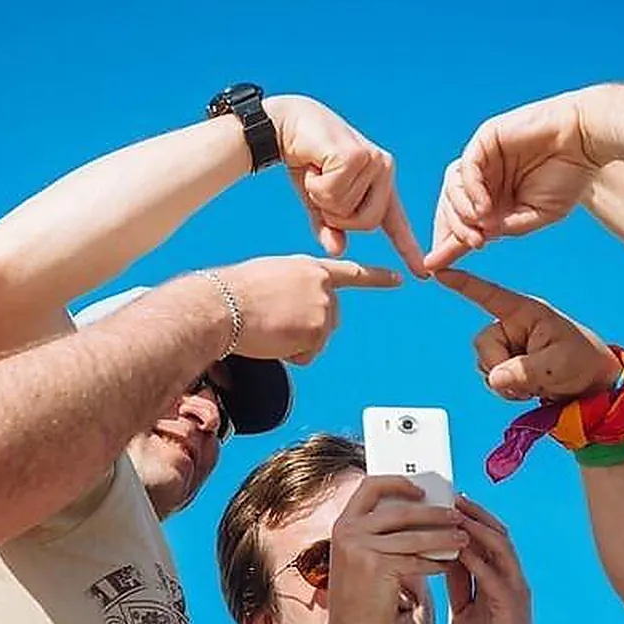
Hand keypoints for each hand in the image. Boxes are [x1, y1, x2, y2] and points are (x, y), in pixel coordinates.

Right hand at [215, 255, 400, 364]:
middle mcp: (322, 286)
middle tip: (275, 324)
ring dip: (295, 342)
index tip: (399, 279)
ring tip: (269, 328)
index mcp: (310, 267)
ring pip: (317, 340)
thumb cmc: (233, 292)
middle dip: (308, 330)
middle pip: (329, 320)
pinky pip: (307, 355)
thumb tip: (292, 309)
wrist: (223, 304)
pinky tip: (272, 339)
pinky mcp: (318, 330)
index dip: (376, 278)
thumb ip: (293, 288)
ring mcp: (323, 308)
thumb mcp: (269, 276)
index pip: (351, 272)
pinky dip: (290, 354)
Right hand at [267, 95, 426, 275]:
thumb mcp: (320, 202)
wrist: (287, 124)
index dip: (408, 249)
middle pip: (367, 224)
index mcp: (381, 183)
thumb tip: (338, 252)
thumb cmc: (306, 162)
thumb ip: (331, 227)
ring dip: (322, 198)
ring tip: (317, 172)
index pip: (397, 222)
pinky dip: (316, 186)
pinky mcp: (358, 157)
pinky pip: (334, 194)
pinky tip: (313, 165)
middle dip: (337, 218)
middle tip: (321, 191)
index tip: (423, 274)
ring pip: (347, 210)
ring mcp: (374, 162)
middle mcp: (384, 170)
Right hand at [326, 476, 466, 623]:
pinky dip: (436, 561)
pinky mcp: (379, 567)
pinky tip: (450, 563)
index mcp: (343, 523)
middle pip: (400, 510)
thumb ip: (376, 532)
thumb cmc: (360, 592)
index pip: (370, 486)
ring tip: (463, 538)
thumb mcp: (357, 555)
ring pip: (414, 536)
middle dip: (433, 512)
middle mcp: (349, 531)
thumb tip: (417, 510)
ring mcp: (362, 548)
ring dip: (443, 536)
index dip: (398, 482)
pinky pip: (416, 559)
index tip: (421, 490)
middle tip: (456, 515)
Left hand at [425, 89, 602, 270]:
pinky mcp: (485, 140)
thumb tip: (478, 238)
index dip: (447, 245)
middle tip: (471, 245)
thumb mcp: (540, 214)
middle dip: (454, 231)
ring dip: (460, 212)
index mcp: (495, 200)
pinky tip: (483, 207)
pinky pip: (466, 168)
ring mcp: (483, 159)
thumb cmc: (568, 176)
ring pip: (452, 189)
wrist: (585, 140)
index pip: (462, 224)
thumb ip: (509, 227)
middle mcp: (485, 180)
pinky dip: (470, 191)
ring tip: (479, 227)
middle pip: (450, 208)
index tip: (434, 267)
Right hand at [435, 269, 619, 400]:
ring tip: (534, 384)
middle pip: (483, 344)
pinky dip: (506, 389)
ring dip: (505, 382)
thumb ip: (524, 371)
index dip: (464, 284)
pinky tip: (528, 389)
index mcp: (526, 312)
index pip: (489, 295)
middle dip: (500, 366)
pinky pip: (491, 378)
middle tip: (529, 380)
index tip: (440, 272)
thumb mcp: (558, 364)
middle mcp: (513, 326)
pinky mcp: (509, 365)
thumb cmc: (584, 362)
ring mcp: (509, 347)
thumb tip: (494, 378)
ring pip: (485, 364)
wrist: (594, 384)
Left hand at [445, 496, 539, 623]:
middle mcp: (510, 577)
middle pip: (495, 533)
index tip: (444, 503)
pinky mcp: (512, 602)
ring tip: (456, 512)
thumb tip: (442, 564)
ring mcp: (514, 587)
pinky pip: (494, 573)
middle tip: (451, 496)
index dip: (466, 520)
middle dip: (473, 513)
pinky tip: (459, 548)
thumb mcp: (464, 612)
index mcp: (498, 578)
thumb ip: (458, 588)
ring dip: (477, 527)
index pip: (483, 540)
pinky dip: (477, 558)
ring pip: (499, 546)